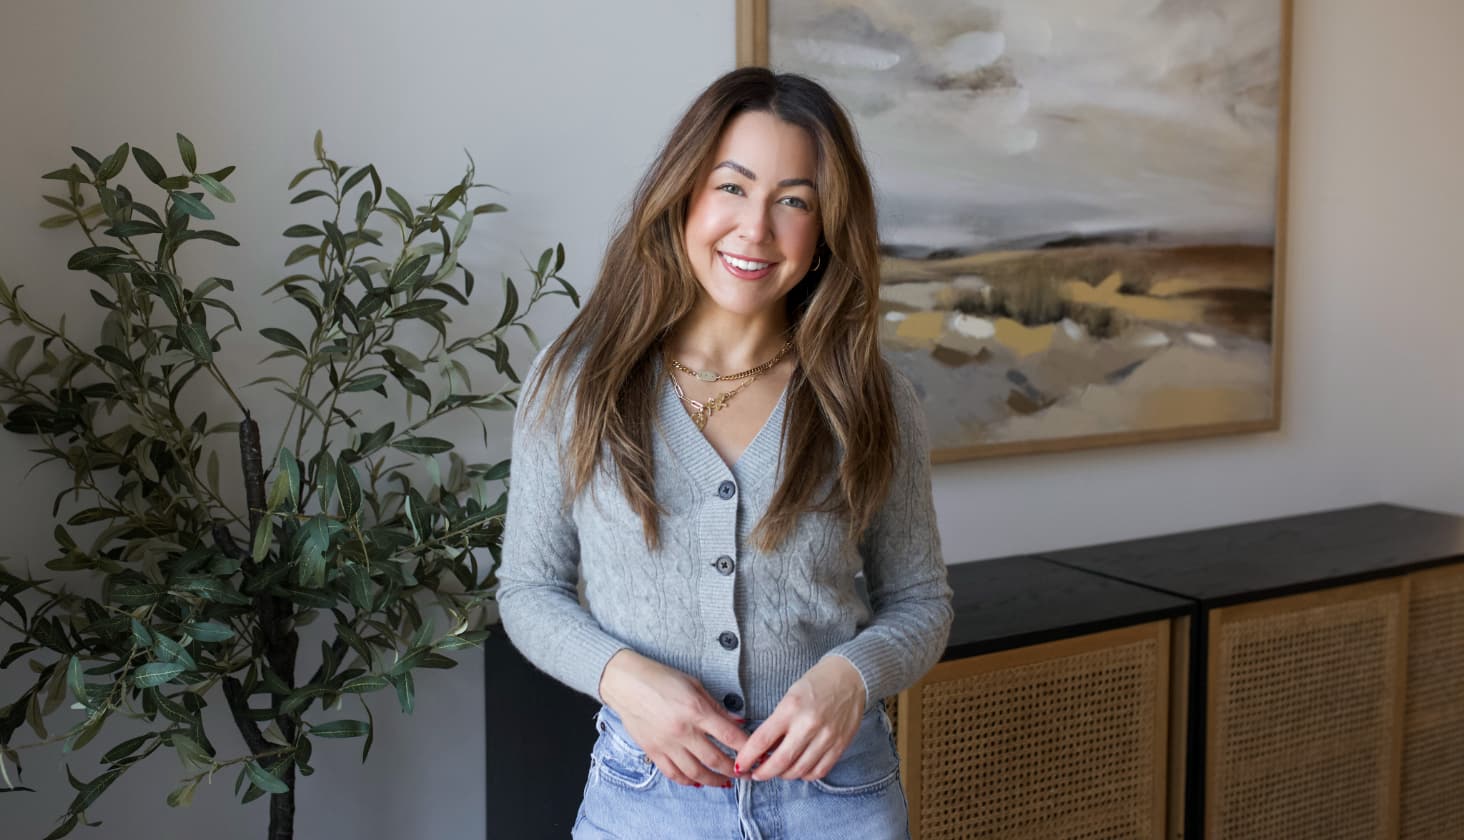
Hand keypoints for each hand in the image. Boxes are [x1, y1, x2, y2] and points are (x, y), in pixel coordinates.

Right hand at [598, 649, 749, 787]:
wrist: (625, 683)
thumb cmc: (661, 678)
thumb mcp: (694, 685)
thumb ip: (716, 708)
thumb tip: (738, 723)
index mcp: (696, 711)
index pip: (729, 737)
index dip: (747, 749)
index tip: (757, 755)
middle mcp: (682, 731)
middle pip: (716, 760)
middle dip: (735, 771)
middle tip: (747, 774)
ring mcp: (667, 744)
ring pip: (696, 773)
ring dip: (715, 781)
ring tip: (726, 782)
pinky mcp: (653, 752)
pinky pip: (673, 774)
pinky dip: (688, 782)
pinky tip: (698, 782)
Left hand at [734, 655, 864, 781]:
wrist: (851, 677)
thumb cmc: (816, 684)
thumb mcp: (789, 696)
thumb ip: (777, 723)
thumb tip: (763, 750)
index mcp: (791, 708)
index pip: (762, 740)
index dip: (747, 758)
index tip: (740, 765)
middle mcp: (808, 724)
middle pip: (780, 762)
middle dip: (763, 773)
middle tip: (756, 774)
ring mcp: (826, 737)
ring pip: (799, 770)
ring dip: (784, 775)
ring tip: (778, 770)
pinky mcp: (840, 745)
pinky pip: (819, 771)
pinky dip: (805, 775)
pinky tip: (799, 769)